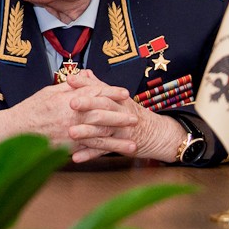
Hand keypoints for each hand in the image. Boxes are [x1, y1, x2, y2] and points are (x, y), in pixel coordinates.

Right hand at [0, 70, 139, 161]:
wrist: (14, 133)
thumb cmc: (30, 110)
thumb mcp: (48, 92)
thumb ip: (68, 87)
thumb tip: (83, 78)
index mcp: (66, 101)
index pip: (94, 94)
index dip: (111, 92)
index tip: (124, 93)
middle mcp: (70, 117)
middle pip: (100, 115)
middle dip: (120, 116)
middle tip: (135, 117)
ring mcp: (70, 134)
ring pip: (98, 136)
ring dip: (118, 139)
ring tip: (134, 140)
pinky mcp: (68, 148)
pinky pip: (89, 150)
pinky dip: (105, 152)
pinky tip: (117, 154)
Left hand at [63, 71, 184, 162]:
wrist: (159, 134)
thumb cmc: (133, 113)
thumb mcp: (119, 98)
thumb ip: (100, 86)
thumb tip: (85, 72)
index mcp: (118, 99)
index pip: (101, 88)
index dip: (86, 83)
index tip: (70, 79)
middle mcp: (121, 113)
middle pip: (104, 106)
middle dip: (88, 104)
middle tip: (71, 103)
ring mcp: (122, 130)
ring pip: (103, 129)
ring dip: (87, 132)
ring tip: (71, 132)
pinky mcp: (122, 146)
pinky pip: (104, 150)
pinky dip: (90, 154)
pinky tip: (76, 157)